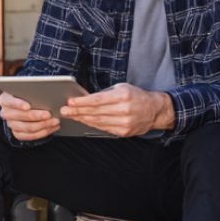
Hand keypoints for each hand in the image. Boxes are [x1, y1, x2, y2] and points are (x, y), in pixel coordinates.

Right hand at [0, 91, 60, 141]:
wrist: (23, 105)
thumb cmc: (27, 94)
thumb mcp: (27, 89)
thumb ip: (32, 90)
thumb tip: (45, 92)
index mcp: (4, 99)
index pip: (9, 101)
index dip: (18, 104)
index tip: (28, 106)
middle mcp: (5, 113)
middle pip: (20, 116)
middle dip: (37, 115)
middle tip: (50, 114)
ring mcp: (11, 124)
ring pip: (27, 127)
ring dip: (44, 125)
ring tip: (55, 121)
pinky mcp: (17, 134)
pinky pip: (30, 136)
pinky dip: (43, 132)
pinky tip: (53, 127)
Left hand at [59, 83, 174, 137]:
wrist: (155, 110)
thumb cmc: (136, 96)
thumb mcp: (122, 88)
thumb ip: (104, 94)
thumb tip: (85, 98)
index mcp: (123, 96)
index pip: (98, 100)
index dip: (82, 102)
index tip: (70, 102)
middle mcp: (124, 110)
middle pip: (96, 112)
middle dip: (78, 112)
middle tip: (64, 111)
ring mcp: (125, 123)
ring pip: (98, 122)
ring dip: (82, 119)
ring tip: (71, 116)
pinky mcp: (124, 132)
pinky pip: (104, 129)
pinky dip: (92, 125)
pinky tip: (84, 121)